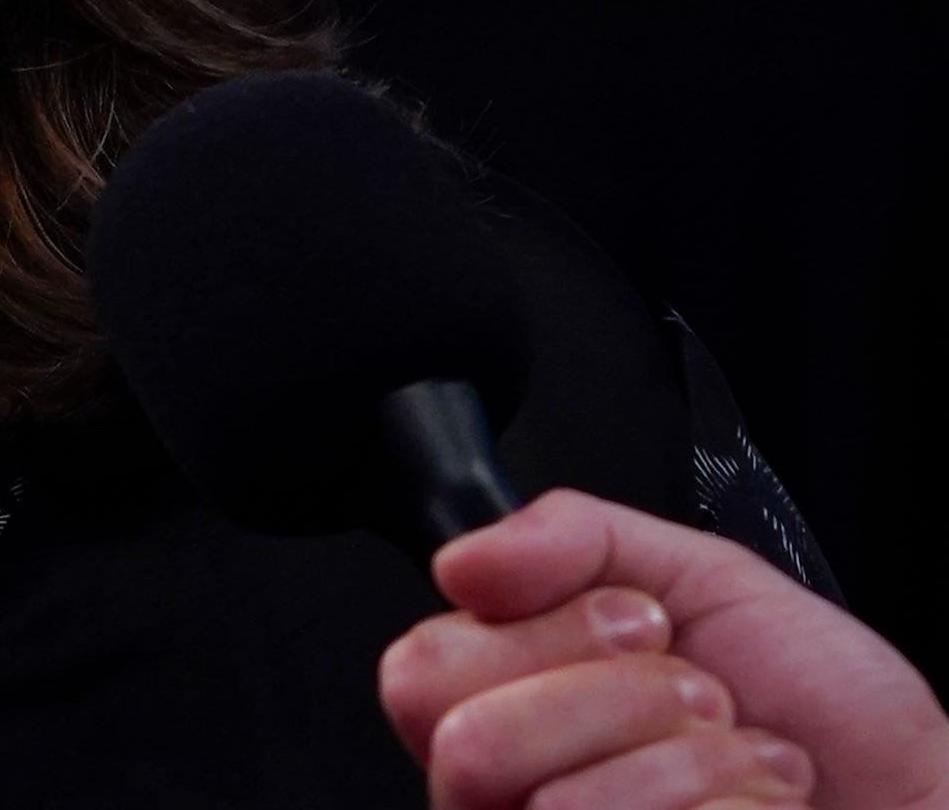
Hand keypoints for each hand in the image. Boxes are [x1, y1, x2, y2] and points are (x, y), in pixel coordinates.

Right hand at [380, 487, 948, 808]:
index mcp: (515, 714)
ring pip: (554, 807)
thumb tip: (463, 558)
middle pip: (464, 745)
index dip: (538, 635)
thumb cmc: (827, 718)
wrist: (926, 804)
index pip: (420, 674)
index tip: (638, 622)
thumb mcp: (704, 580)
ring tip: (752, 764)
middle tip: (699, 694)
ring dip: (694, 766)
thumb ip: (575, 536)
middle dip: (616, 696)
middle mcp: (522, 805)